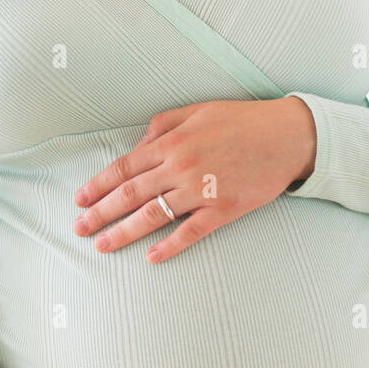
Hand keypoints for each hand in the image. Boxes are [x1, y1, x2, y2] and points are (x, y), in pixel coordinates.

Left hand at [73, 96, 316, 263]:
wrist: (288, 136)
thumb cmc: (243, 120)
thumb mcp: (198, 110)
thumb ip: (163, 124)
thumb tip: (138, 145)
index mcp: (172, 141)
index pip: (125, 167)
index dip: (98, 185)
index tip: (80, 199)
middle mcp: (181, 166)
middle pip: (131, 194)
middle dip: (100, 213)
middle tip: (79, 229)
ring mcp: (202, 190)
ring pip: (153, 215)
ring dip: (124, 233)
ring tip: (103, 246)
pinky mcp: (224, 209)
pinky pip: (190, 232)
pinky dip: (169, 246)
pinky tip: (150, 258)